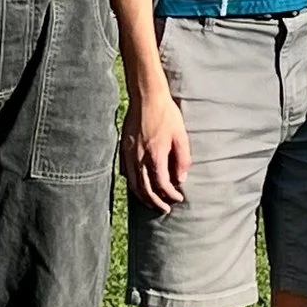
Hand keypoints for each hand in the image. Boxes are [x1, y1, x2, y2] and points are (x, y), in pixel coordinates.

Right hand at [119, 89, 191, 210]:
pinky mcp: (123, 148)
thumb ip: (182, 159)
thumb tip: (181, 179)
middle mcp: (139, 158)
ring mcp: (129, 154)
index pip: (162, 184)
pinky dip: (133, 184)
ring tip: (152, 203)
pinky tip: (138, 187)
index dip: (171, 194)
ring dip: (143, 197)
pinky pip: (126, 173)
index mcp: (155, 155)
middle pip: (145, 189)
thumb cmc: (167, 114)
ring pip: (133, 184)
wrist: (147, 96)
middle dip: (156, 202)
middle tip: (165, 209)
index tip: (179, 198)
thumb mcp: (181, 136)